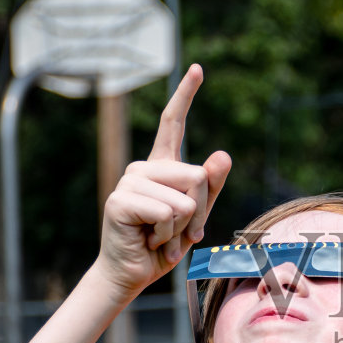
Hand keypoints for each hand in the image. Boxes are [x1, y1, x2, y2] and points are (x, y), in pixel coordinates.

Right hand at [93, 64, 231, 298]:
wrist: (131, 275)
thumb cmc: (163, 245)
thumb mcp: (196, 217)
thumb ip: (211, 187)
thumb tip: (222, 154)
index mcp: (162, 167)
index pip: (172, 124)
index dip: (185, 95)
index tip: (198, 68)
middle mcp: (143, 168)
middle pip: (197, 176)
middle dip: (198, 213)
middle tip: (178, 232)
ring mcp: (129, 181)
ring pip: (184, 199)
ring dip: (181, 228)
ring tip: (161, 238)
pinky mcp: (119, 200)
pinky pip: (166, 213)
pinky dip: (166, 235)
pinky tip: (149, 241)